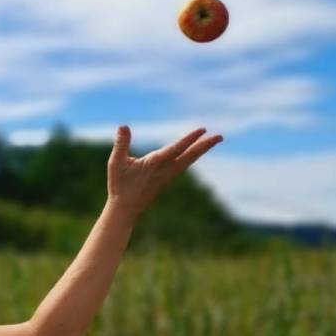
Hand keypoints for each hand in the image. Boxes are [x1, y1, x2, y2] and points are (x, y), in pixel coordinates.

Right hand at [106, 126, 221, 214]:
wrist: (125, 209)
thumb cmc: (119, 185)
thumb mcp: (115, 163)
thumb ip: (121, 144)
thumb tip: (123, 126)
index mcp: (153, 164)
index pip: (175, 149)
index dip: (188, 140)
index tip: (202, 130)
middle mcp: (165, 170)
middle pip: (189, 156)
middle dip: (204, 146)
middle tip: (220, 137)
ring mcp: (168, 176)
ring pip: (188, 161)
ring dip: (201, 150)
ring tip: (213, 140)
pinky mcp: (167, 179)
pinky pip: (184, 165)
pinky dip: (192, 156)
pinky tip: (197, 151)